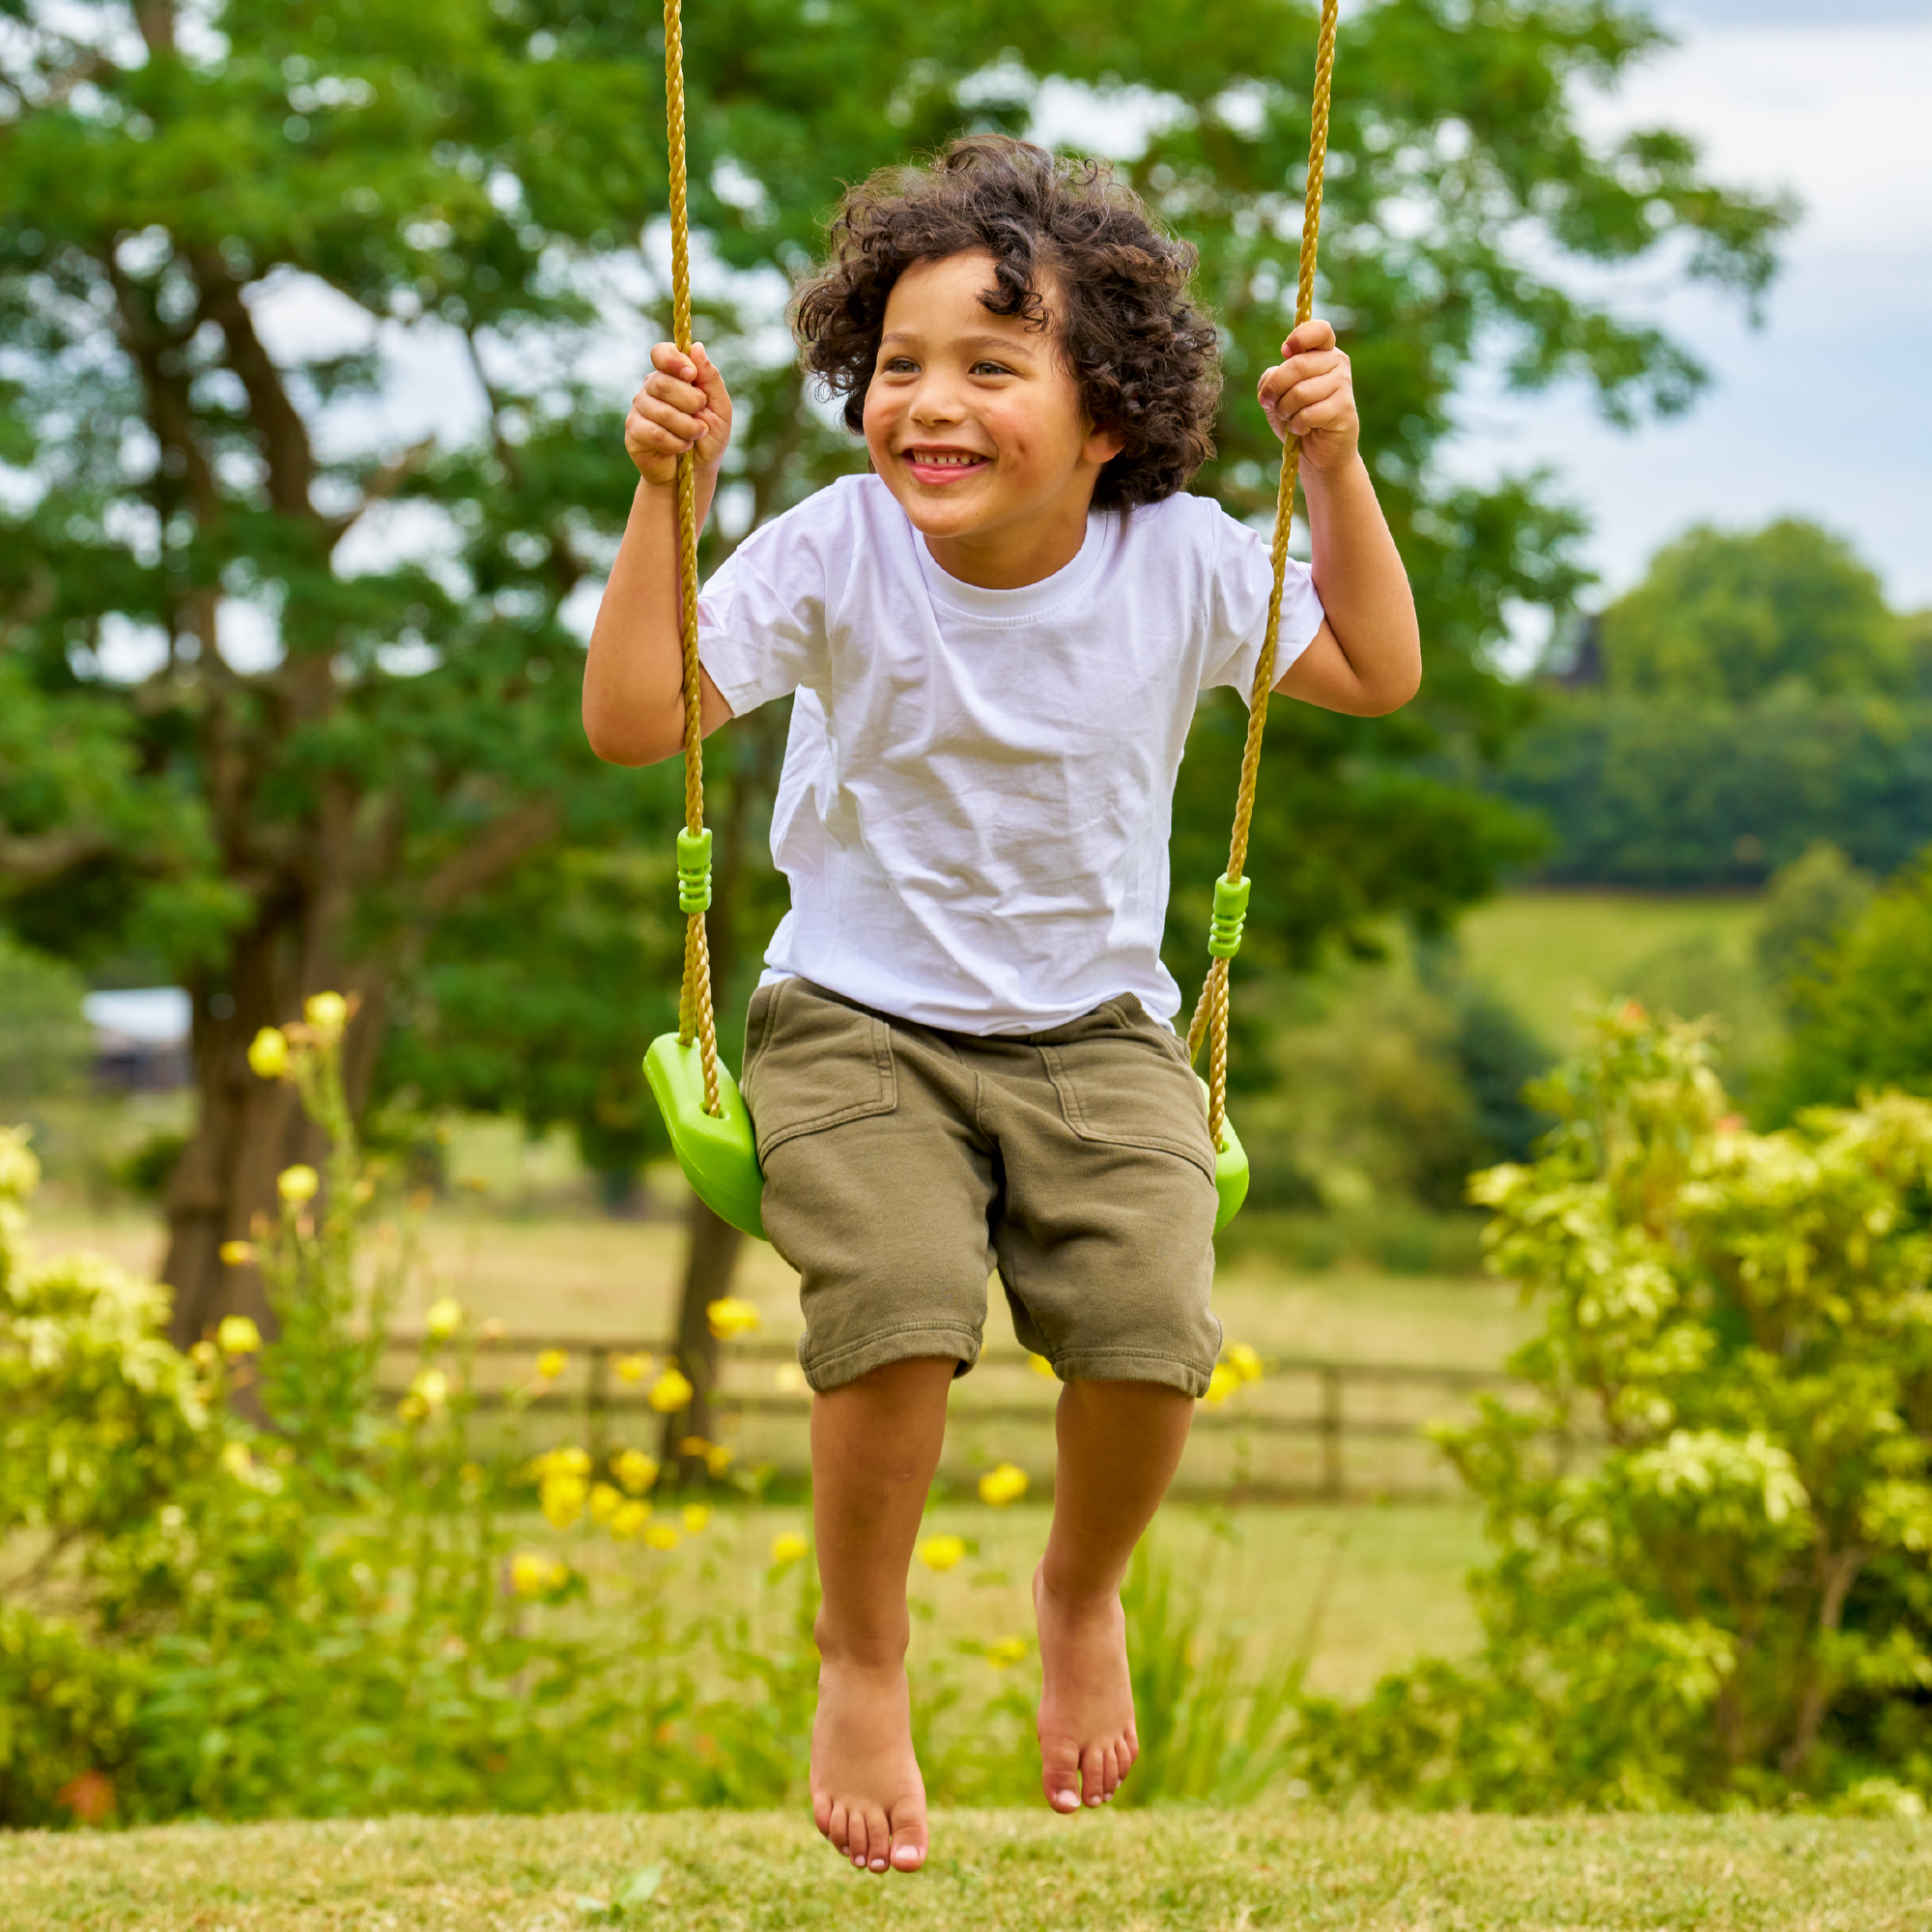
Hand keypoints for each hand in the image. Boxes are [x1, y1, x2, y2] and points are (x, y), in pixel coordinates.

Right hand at [625, 340, 731, 487]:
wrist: (695, 473)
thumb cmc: (708, 438)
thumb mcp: (720, 408)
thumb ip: (710, 378)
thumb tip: (697, 348)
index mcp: (671, 376)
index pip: (661, 353)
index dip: (674, 360)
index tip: (691, 375)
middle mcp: (651, 388)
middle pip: (663, 382)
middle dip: (690, 402)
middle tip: (701, 417)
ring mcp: (639, 409)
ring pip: (661, 410)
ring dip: (687, 428)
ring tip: (695, 437)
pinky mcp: (633, 431)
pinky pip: (655, 433)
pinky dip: (675, 443)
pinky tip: (681, 448)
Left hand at [1256, 318, 1357, 472]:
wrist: (1319, 452)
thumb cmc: (1298, 417)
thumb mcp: (1277, 394)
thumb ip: (1271, 378)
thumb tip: (1273, 376)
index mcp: (1322, 352)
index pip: (1319, 330)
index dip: (1299, 338)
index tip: (1285, 351)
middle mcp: (1337, 363)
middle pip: (1297, 365)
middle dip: (1275, 388)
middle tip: (1270, 403)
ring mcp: (1344, 385)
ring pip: (1300, 392)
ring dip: (1285, 410)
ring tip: (1290, 417)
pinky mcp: (1345, 409)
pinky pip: (1308, 413)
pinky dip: (1296, 425)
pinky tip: (1303, 429)